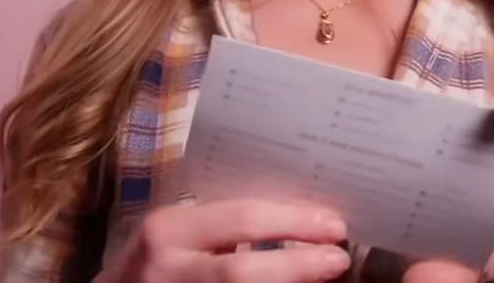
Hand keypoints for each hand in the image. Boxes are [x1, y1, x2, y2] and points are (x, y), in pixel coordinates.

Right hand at [99, 198, 352, 282]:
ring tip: (323, 276)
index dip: (295, 222)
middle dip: (299, 266)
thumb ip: (223, 225)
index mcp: (168, 230)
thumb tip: (299, 218)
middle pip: (243, 270)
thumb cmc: (156, 261)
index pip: (243, 219)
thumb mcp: (179, 233)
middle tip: (338, 258)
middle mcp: (167, 268)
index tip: (334, 224)